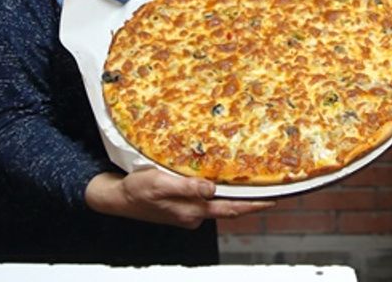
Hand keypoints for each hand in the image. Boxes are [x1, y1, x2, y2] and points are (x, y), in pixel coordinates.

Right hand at [85, 169, 273, 227]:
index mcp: (192, 211)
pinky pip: (206, 198)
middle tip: (271, 187)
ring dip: (235, 194)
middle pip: (229, 207)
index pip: (231, 208)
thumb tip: (212, 188)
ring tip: (252, 180)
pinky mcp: (183, 205)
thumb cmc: (136, 190)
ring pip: (218, 202)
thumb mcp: (159, 184)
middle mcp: (194, 214)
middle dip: (250, 199)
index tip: (273, 199)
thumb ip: (186, 187)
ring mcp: (189, 211)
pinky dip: (218, 190)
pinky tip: (222, 178)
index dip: (253, 204)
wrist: (117, 199)